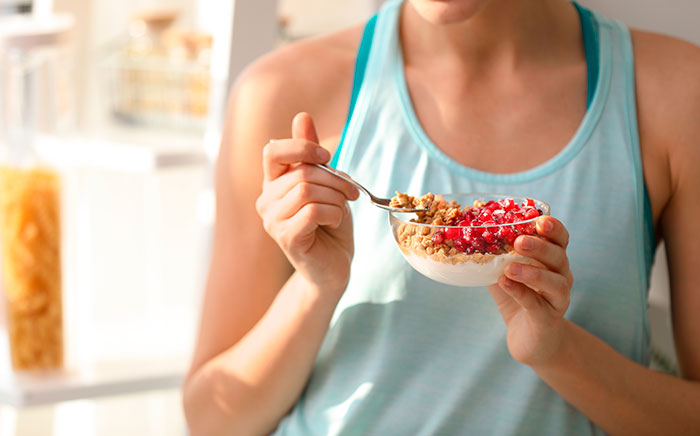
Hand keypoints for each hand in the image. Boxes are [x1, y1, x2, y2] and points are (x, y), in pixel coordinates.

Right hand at [256, 112, 358, 295]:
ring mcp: (272, 221)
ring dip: (336, 199)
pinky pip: (313, 211)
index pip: (273, 150)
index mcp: (273, 183)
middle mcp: (266, 200)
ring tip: (341, 211)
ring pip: (308, 190)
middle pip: (301, 172)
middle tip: (352, 193)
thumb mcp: (326, 185)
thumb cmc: (330, 225)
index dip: (301, 146)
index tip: (327, 156)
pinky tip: (334, 223)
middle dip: (335, 180)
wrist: (334, 267)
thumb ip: (311, 155)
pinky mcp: (285, 238)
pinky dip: (333, 213)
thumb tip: (302, 116)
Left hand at [487, 216, 573, 366]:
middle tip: (518, 241)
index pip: (560, 239)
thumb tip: (466, 236)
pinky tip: (505, 283)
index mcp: (553, 261)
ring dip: (532, 272)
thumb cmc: (519, 300)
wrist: (531, 341)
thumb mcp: (505, 273)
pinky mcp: (548, 319)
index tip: (539, 220)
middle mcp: (561, 277)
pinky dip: (520, 292)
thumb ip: (493, 257)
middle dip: (540, 246)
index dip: (553, 228)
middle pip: (559, 257)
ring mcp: (558, 299)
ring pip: (554, 282)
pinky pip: (536, 304)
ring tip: (509, 267)